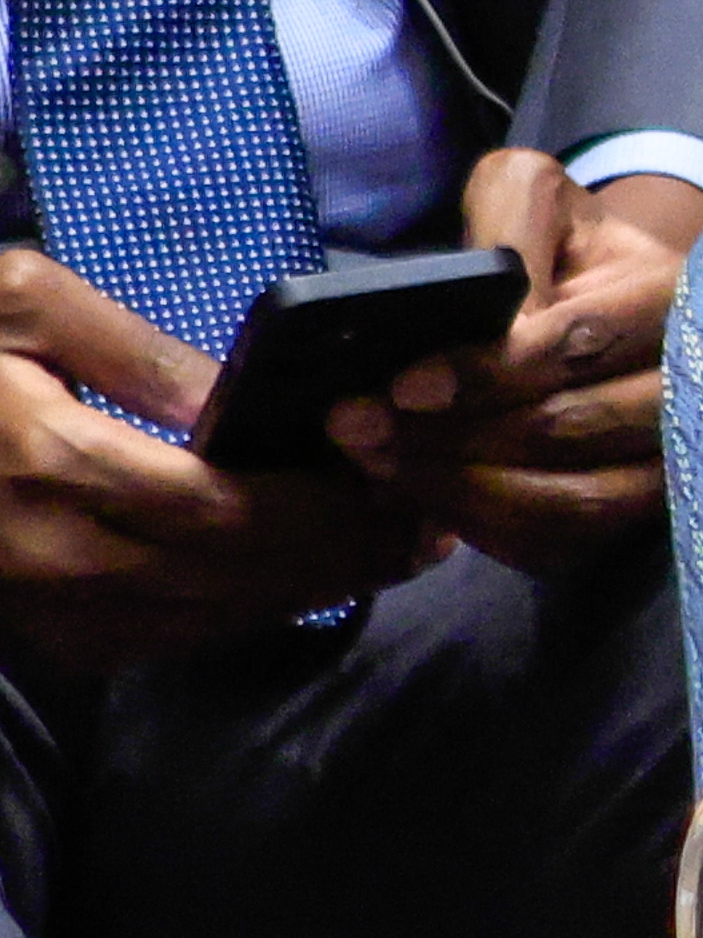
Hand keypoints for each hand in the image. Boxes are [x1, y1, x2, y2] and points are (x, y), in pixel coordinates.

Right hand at [0, 250, 428, 670]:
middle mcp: (56, 555)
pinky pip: (170, 636)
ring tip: (391, 552)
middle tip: (426, 526)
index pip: (229, 509)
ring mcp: (47, 606)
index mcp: (56, 465)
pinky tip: (302, 576)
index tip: (401, 483)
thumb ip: (136, 351)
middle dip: (346, 554)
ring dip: (313, 589)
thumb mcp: (18, 301)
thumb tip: (239, 395)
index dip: (327, 507)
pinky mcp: (47, 633)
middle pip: (240, 574)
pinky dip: (246, 610)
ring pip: (214, 617)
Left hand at [331, 155, 702, 574]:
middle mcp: (692, 387)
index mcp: (673, 298)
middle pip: (573, 430)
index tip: (405, 385)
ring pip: (576, 500)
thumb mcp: (531, 197)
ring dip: (463, 490)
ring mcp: (675, 458)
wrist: (616, 296)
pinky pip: (568, 541)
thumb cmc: (562, 242)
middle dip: (453, 437)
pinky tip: (426, 499)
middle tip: (356, 429)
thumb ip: (506, 230)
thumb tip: (486, 313)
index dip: (489, 372)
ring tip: (378, 465)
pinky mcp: (640, 507)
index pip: (579, 345)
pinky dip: (489, 528)